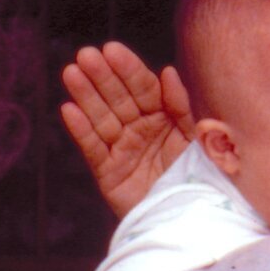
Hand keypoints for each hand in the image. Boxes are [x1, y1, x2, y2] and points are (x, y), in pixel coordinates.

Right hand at [60, 42, 195, 217]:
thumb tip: (168, 71)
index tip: (112, 50)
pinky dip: (81, 130)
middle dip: (102, 76)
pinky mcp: (109, 173)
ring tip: (71, 73)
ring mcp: (123, 149)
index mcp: (163, 116)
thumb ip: (182, 106)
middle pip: (118, 98)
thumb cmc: (201, 178)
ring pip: (101, 118)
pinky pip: (93, 148)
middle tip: (86, 55)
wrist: (192, 220)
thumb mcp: (198, 138)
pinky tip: (68, 109)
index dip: (128, 69)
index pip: (143, 87)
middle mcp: (140, 129)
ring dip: (85, 95)